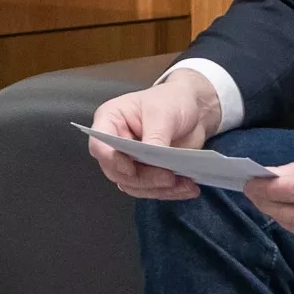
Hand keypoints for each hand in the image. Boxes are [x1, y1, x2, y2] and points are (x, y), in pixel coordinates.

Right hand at [86, 71, 219, 199]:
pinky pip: (151, 190)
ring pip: (134, 186)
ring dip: (159, 189)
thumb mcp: (163, 113)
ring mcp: (130, 160)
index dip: (112, 160)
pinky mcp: (146, 173)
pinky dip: (169, 192)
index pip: (100, 145)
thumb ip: (155, 136)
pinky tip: (188, 188)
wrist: (193, 109)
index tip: (132, 169)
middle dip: (144, 179)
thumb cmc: (172, 101)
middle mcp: (115, 144)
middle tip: (169, 178)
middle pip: (117, 172)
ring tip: (185, 184)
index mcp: (110, 120)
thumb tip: (152, 159)